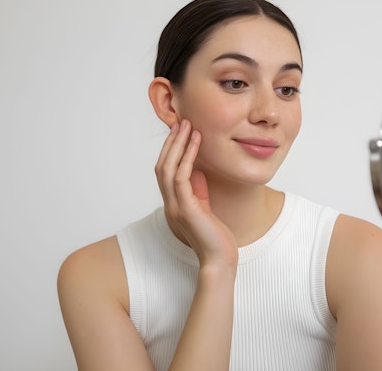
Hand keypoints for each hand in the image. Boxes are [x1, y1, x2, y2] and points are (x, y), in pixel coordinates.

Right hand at [155, 119, 237, 268]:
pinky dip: (187, 156)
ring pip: (168, 168)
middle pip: (162, 166)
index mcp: (173, 203)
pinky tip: (196, 142)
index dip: (170, 150)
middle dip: (171, 142)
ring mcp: (176, 207)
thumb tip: (196, 170)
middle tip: (181, 122)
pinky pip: (181, 177)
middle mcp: (170, 204)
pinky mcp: (186, 209)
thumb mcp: (205, 206)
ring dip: (178, 145)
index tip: (180, 132)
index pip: (165, 171)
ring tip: (188, 126)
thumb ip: (197, 190)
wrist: (219, 259)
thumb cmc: (215, 236)